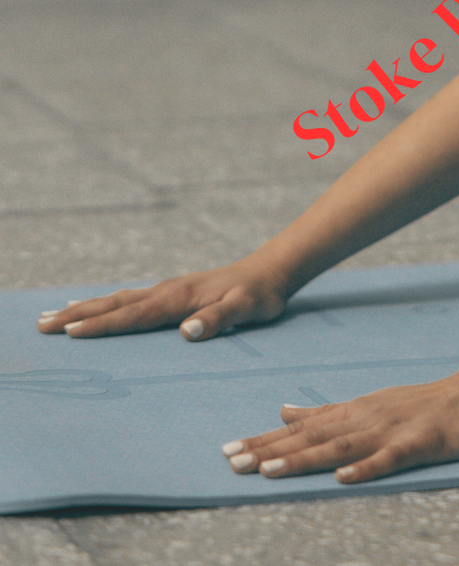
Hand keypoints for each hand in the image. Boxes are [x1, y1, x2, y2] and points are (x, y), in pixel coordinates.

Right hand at [35, 259, 288, 340]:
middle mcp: (167, 291)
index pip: (134, 315)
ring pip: (118, 300)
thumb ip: (218, 320)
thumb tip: (187, 331)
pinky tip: (93, 308)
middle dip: (78, 315)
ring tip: (53, 317)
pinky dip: (105, 305)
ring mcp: (167, 291)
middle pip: (115, 304)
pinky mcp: (171, 293)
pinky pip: (129, 300)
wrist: (270, 272)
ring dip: (85, 308)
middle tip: (42, 325)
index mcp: (179, 299)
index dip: (103, 325)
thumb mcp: (246, 309)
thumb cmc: (259, 295)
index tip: (71, 332)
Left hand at [221, 374, 458, 483]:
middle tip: (231, 462)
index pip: (302, 428)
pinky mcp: (420, 442)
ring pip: (341, 447)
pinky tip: (344, 478)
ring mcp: (393, 429)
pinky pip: (390, 458)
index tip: (228, 451)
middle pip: (312, 436)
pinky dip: (366, 468)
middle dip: (269, 449)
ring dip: (303, 458)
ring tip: (268, 470)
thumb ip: (328, 411)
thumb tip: (284, 410)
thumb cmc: (426, 403)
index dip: (264, 439)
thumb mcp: (371, 403)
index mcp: (355, 411)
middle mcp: (367, 417)